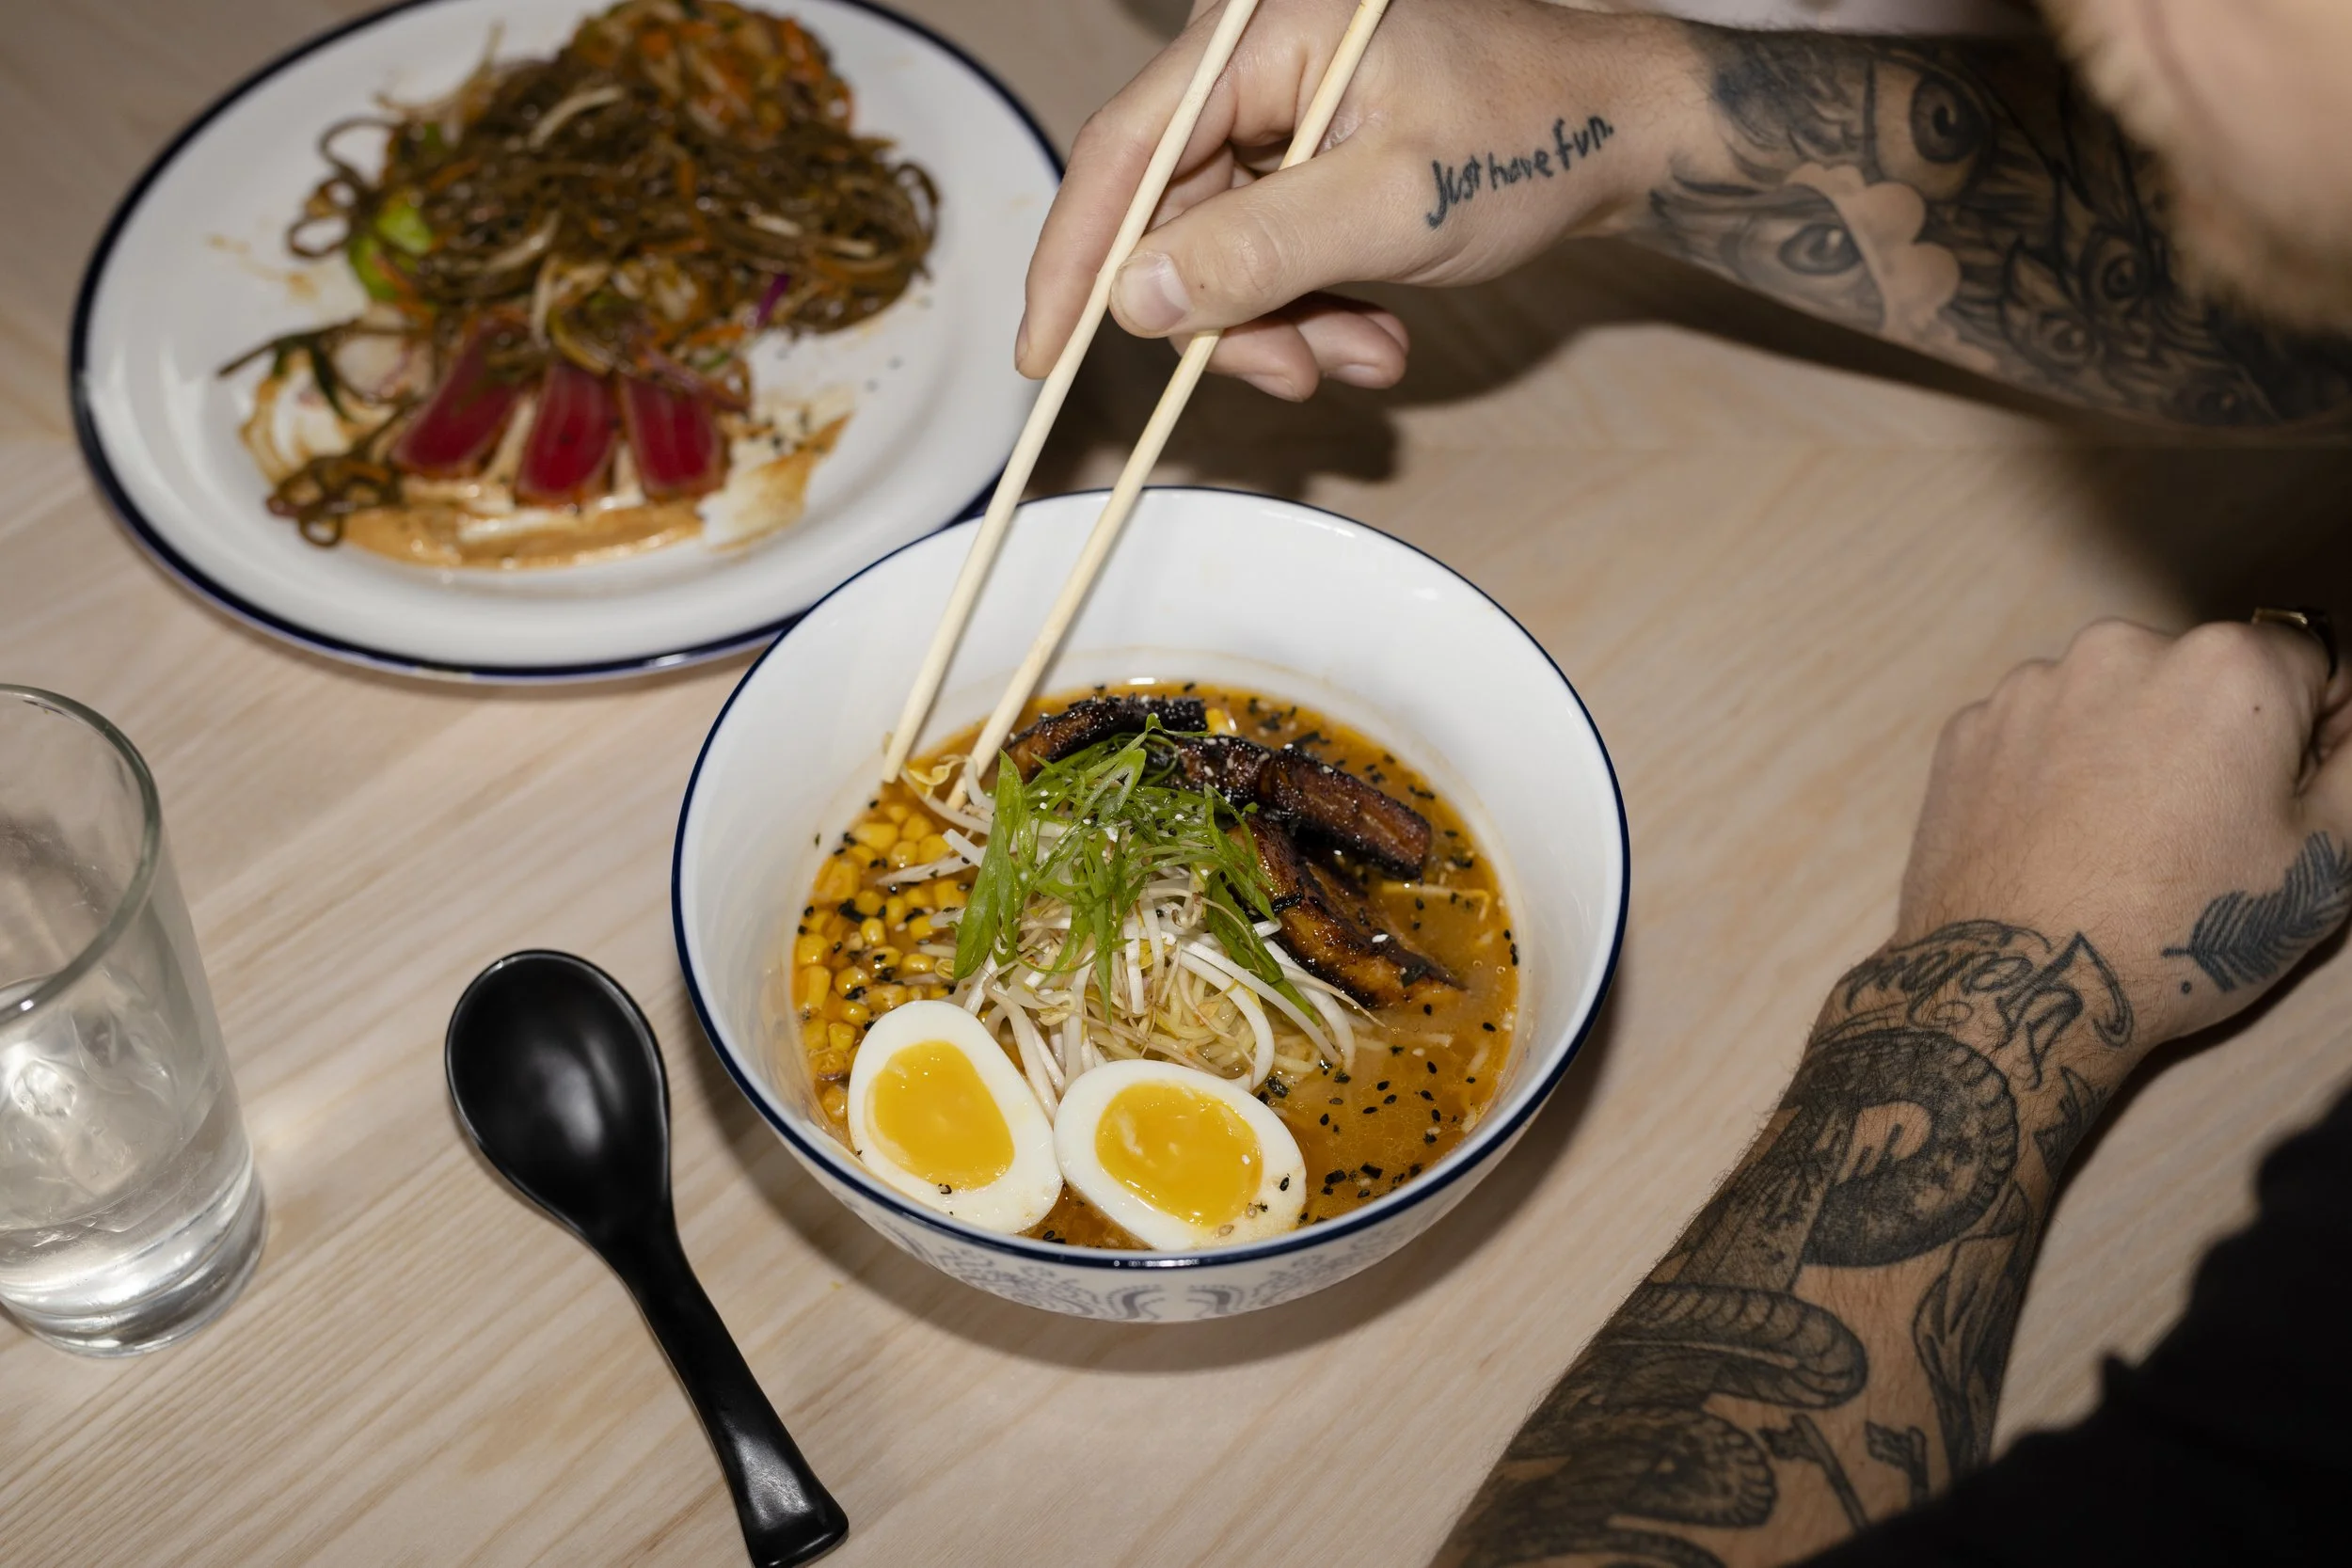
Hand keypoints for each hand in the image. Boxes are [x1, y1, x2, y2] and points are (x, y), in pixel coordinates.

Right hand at [1018, 0, 1698, 397]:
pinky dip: (1306, 307)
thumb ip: (1255, 253)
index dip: (1074, 261)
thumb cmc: (1531, 142)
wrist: (1624, 132)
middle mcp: (1253, 61)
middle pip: (1167, 217)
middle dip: (1226, 317)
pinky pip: (1260, 251)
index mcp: (1261, 34)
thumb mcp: (1392, 209)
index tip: (1041, 357)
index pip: (1122, 151)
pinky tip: (1372, 330)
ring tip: (1366, 353)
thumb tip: (1132, 299)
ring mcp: (1275, 110)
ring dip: (1279, 326)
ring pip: (1215, 251)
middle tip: (1296, 379)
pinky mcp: (1299, 154)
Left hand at [1899, 617, 2351, 1056]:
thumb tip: (2347, 725)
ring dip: (2127, 748)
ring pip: (2111, 702)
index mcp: (2227, 666)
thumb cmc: (2181, 927)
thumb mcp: (2326, 857)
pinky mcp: (1968, 731)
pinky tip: (2060, 841)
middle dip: (2211, 735)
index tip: (2285, 792)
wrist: (2024, 983)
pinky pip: (2036, 734)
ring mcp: (2031, 688)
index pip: (2305, 664)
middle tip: (2197, 831)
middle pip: (2198, 677)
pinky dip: (2052, 770)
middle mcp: (2120, 650)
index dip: (2310, 731)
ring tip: (2122, 843)